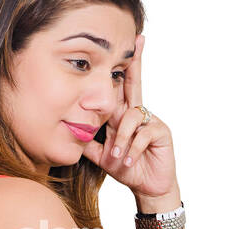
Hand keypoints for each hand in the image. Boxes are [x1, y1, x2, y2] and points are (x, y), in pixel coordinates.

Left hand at [81, 34, 177, 199]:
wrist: (147, 187)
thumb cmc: (126, 168)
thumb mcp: (101, 155)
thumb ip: (88, 143)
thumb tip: (68, 132)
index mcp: (121, 114)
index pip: (117, 88)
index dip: (118, 69)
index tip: (120, 46)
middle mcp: (136, 112)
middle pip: (134, 83)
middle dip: (135, 62)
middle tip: (137, 41)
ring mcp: (150, 120)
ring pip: (131, 117)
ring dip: (121, 138)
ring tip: (116, 156)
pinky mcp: (161, 132)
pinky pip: (143, 134)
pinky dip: (132, 148)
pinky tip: (127, 160)